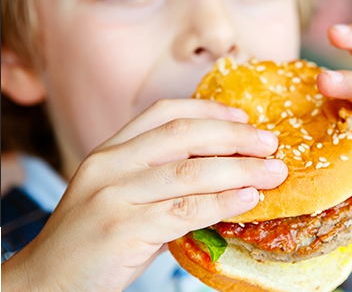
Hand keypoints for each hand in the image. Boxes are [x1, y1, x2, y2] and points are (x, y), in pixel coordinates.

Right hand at [3, 99, 286, 290]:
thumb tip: (226, 173)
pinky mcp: (122, 229)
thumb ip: (163, 182)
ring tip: (273, 172)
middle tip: (270, 143)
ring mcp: (113, 195)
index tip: (244, 118)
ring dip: (239, 170)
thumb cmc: (94, 240)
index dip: (209, 110)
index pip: (164, 113)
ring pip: (189, 172)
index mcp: (111, 151)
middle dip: (234, 137)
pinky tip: (248, 199)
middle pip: (183, 136)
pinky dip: (221, 202)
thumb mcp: (123, 197)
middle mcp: (110, 165)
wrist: (46, 281)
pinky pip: (183, 210)